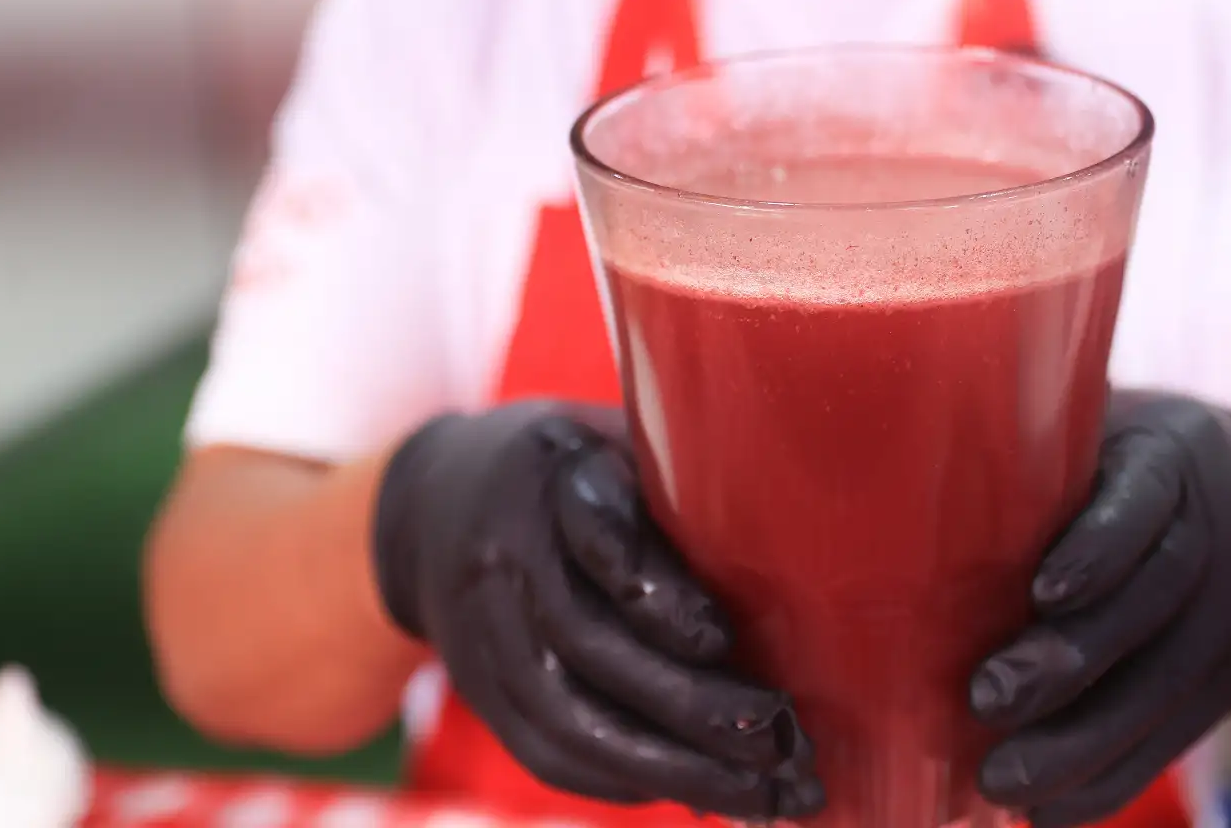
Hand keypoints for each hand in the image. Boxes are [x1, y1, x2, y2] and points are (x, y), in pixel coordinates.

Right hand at [372, 402, 823, 818]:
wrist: (429, 507)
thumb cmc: (572, 466)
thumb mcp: (617, 438)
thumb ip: (683, 477)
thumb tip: (802, 530)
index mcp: (550, 474)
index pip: (595, 532)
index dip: (654, 591)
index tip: (719, 637)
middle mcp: (507, 559)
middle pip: (590, 646)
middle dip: (690, 705)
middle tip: (781, 739)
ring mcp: (483, 634)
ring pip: (570, 718)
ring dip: (673, 768)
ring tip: (764, 795)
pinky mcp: (482, 691)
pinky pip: (546, 752)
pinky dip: (623, 782)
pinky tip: (700, 795)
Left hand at [969, 392, 1230, 827]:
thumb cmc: (1132, 462)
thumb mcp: (1101, 429)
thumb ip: (1030, 453)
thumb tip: (895, 469)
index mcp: (1173, 458)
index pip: (1144, 501)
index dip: (1100, 548)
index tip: (1042, 590)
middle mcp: (1219, 534)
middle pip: (1153, 604)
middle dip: (1072, 662)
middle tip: (985, 701)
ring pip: (1165, 685)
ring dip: (1084, 744)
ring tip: (1002, 780)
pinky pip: (1176, 736)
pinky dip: (1112, 778)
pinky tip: (1050, 809)